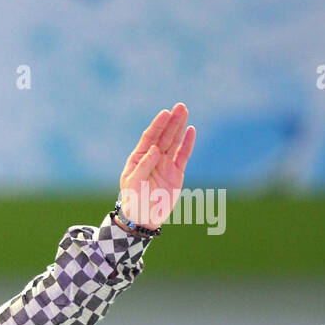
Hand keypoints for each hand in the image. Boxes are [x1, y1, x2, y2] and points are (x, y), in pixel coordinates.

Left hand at [118, 102, 195, 228]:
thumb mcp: (134, 184)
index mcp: (139, 158)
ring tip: (184, 111)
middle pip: (164, 136)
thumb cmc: (134, 201)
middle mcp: (153, 158)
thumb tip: (155, 149)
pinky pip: (183, 155)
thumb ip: (143, 166)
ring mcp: (165, 165)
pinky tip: (191, 130)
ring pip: (174, 142)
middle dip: (171, 121)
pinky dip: (187, 143)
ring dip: (179, 127)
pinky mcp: (176, 172)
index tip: (165, 113)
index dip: (157, 125)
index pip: (149, 138)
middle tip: (180, 106)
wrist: (144, 218)